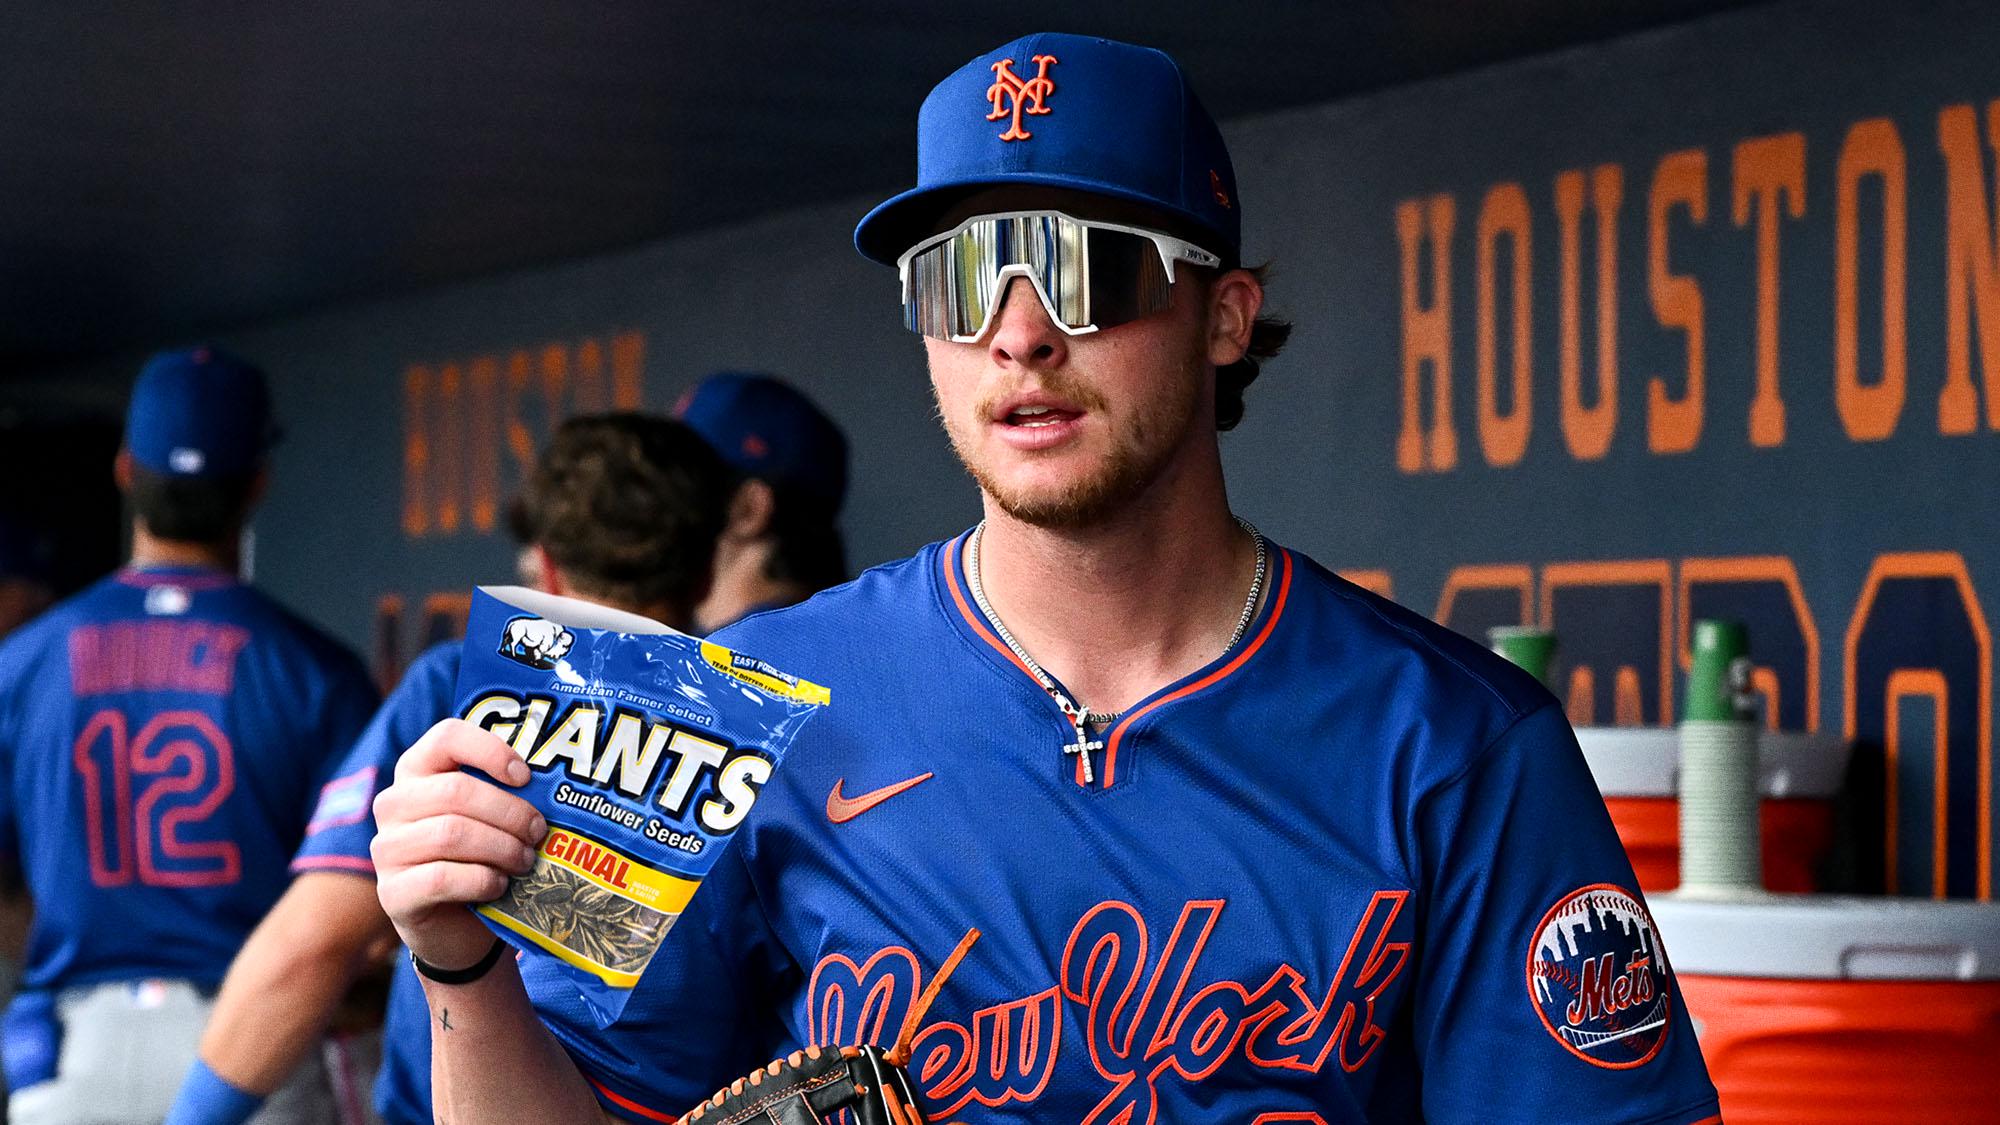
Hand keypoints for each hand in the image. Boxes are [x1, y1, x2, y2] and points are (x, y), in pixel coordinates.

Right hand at [371, 718, 545, 969]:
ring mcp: (388, 848)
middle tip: (540, 832)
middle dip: (510, 812)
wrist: (457, 923)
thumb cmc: (481, 854)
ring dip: (501, 848)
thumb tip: (558, 784)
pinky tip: (500, 885)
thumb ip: (509, 793)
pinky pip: (441, 878)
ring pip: (451, 834)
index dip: (490, 750)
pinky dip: (481, 880)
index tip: (525, 776)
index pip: (446, 737)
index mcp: (419, 770)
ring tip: (526, 860)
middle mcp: (395, 803)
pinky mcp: (393, 893)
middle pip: (456, 791)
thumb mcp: (492, 816)